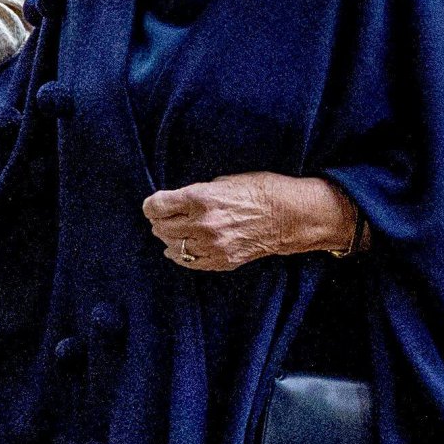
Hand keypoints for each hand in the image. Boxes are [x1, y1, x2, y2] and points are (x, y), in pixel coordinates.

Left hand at [144, 172, 356, 271]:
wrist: (292, 216)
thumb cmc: (262, 190)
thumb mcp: (225, 181)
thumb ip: (199, 193)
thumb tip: (179, 202)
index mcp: (201, 199)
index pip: (157, 206)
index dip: (152, 204)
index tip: (154, 204)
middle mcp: (203, 224)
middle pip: (161, 227)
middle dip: (159, 221)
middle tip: (161, 217)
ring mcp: (212, 246)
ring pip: (173, 247)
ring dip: (169, 239)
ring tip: (171, 233)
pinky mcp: (222, 261)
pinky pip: (190, 263)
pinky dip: (181, 256)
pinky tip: (180, 250)